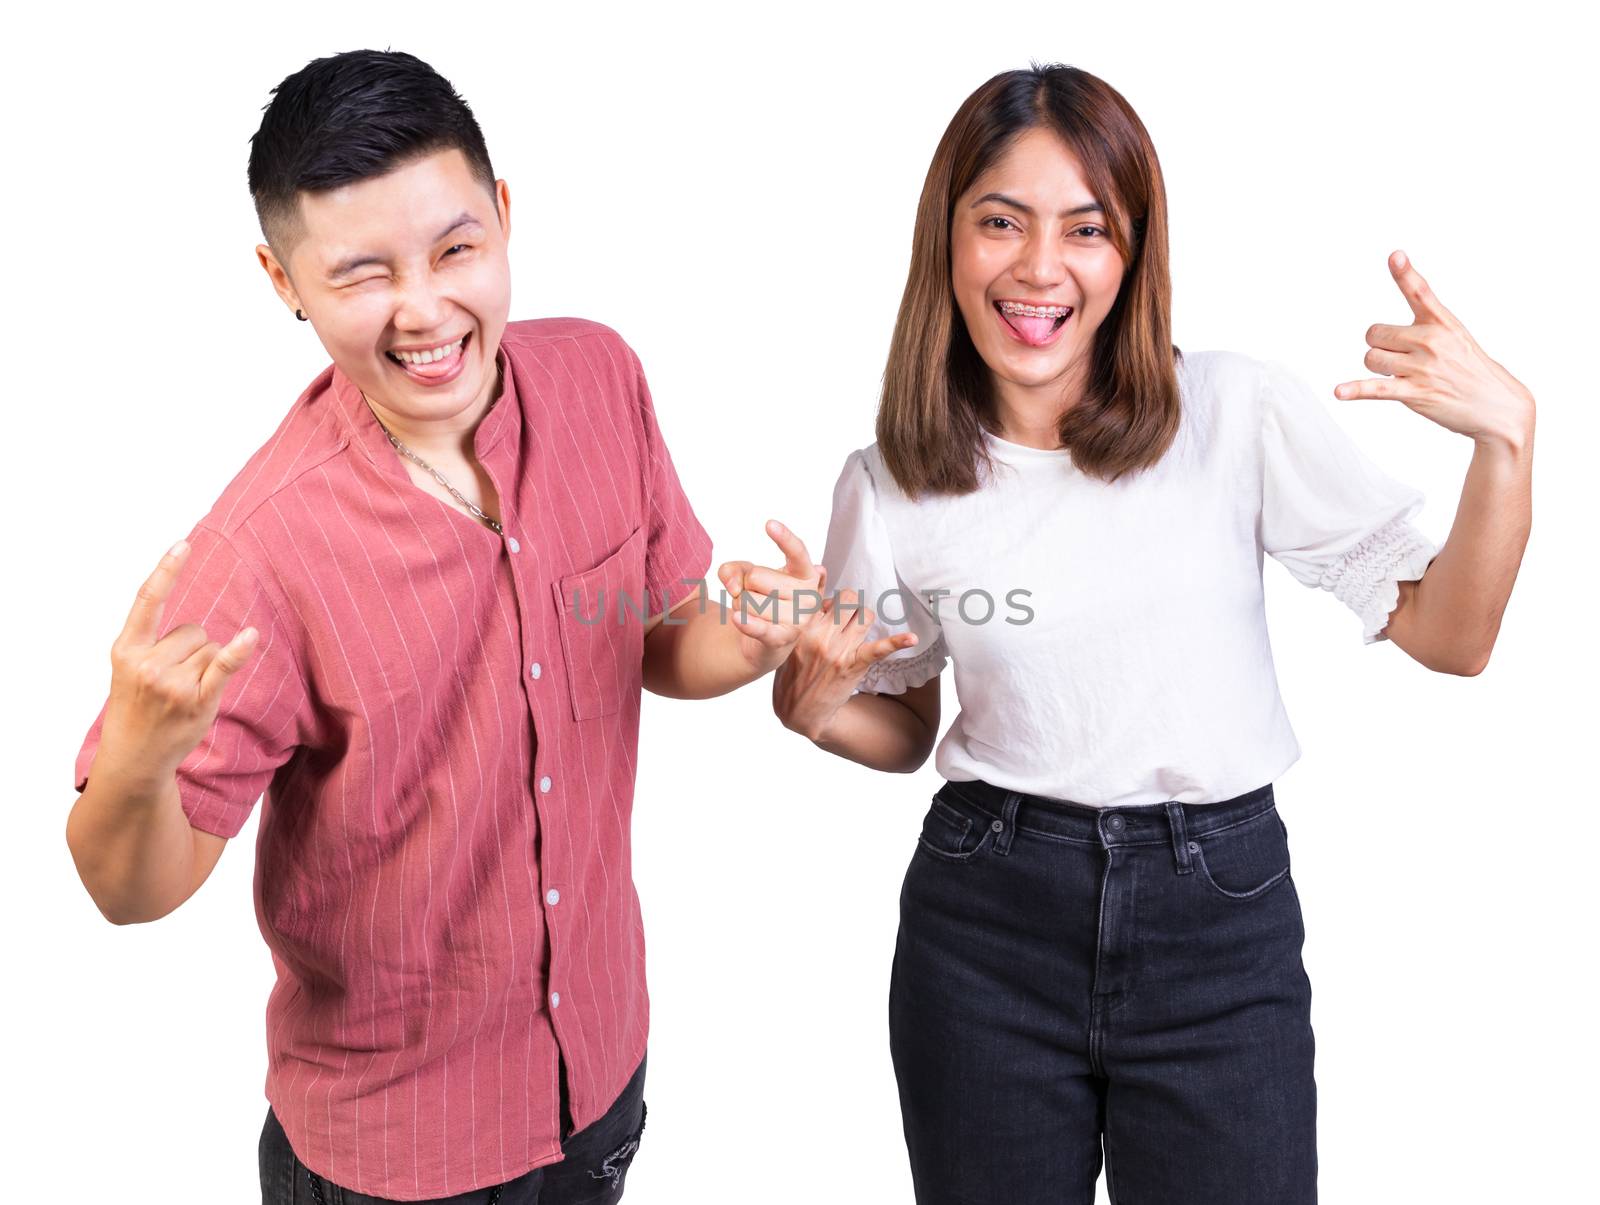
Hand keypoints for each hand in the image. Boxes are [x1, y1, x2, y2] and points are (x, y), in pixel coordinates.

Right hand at [98, 540, 259, 790]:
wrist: (134, 758)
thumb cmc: (137, 710)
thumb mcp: (129, 672)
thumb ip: (152, 644)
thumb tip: (199, 627)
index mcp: (126, 650)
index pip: (147, 601)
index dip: (166, 571)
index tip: (184, 544)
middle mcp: (147, 663)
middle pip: (194, 629)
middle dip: (192, 649)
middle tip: (173, 682)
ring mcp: (172, 682)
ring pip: (212, 648)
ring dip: (207, 666)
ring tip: (184, 694)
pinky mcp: (197, 699)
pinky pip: (223, 665)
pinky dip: (238, 651)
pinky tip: (251, 637)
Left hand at [716, 520, 827, 667]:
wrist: (766, 641)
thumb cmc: (762, 599)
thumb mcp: (746, 575)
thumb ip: (733, 569)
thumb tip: (733, 586)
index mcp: (806, 573)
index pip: (797, 552)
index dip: (784, 538)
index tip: (769, 524)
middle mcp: (808, 595)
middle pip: (756, 577)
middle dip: (745, 586)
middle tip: (757, 597)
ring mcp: (798, 619)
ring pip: (747, 600)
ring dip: (741, 606)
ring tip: (755, 613)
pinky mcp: (782, 639)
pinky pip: (760, 628)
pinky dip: (747, 624)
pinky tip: (738, 619)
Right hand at [772, 588, 921, 740]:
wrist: (798, 711)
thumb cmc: (793, 672)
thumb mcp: (791, 638)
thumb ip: (806, 605)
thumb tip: (822, 570)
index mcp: (802, 627)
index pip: (828, 598)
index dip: (834, 604)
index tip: (831, 614)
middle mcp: (820, 636)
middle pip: (849, 601)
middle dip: (852, 605)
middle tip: (848, 619)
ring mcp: (837, 651)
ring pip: (865, 616)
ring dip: (865, 619)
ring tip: (858, 631)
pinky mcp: (853, 665)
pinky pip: (878, 649)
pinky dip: (897, 642)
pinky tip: (912, 638)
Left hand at [1334, 250, 1534, 449]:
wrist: (1496, 405)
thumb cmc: (1471, 370)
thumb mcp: (1456, 336)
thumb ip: (1425, 324)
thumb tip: (1383, 330)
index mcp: (1442, 322)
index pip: (1420, 292)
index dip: (1405, 274)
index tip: (1395, 256)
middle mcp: (1431, 340)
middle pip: (1375, 334)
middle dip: (1381, 346)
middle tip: (1403, 358)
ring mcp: (1423, 366)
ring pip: (1371, 358)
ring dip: (1378, 368)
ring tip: (1402, 375)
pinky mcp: (1415, 392)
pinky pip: (1376, 388)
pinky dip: (1355, 390)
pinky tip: (1339, 392)